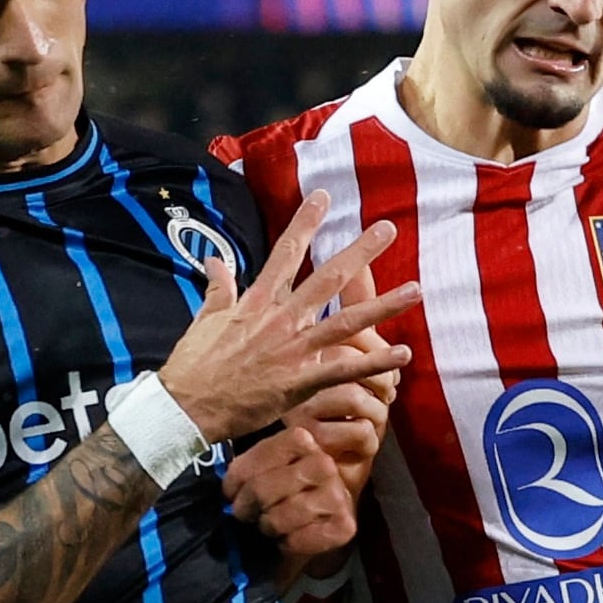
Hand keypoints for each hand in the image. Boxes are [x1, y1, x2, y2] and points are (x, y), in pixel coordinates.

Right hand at [155, 191, 417, 442]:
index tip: (325, 196)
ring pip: (347, 322)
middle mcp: (281, 319)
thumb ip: (218, 286)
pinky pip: (345, 370)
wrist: (186, 407)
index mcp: (258, 301)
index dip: (306, 222)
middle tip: (388, 228)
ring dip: (384, 306)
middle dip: (360, 252)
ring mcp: (293, 350)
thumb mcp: (204, 318)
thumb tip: (215, 260)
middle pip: (328, 278)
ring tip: (416, 290)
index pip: (286, 253)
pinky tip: (403, 354)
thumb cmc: (194, 366)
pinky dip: (375, 363)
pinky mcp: (300, 382)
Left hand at [226, 361, 388, 568]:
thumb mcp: (263, 467)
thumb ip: (245, 469)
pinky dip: (287, 544)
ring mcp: (338, 495)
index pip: (248, 467)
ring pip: (276, 519)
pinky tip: (290, 537)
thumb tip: (228, 493)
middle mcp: (324, 463)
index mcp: (302, 438)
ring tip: (269, 524)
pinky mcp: (345, 526)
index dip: (233, 485)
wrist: (315, 519)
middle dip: (246, 509)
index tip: (231, 494)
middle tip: (246, 514)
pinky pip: (296, 541)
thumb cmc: (281, 489)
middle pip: (260, 491)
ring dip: (267, 526)